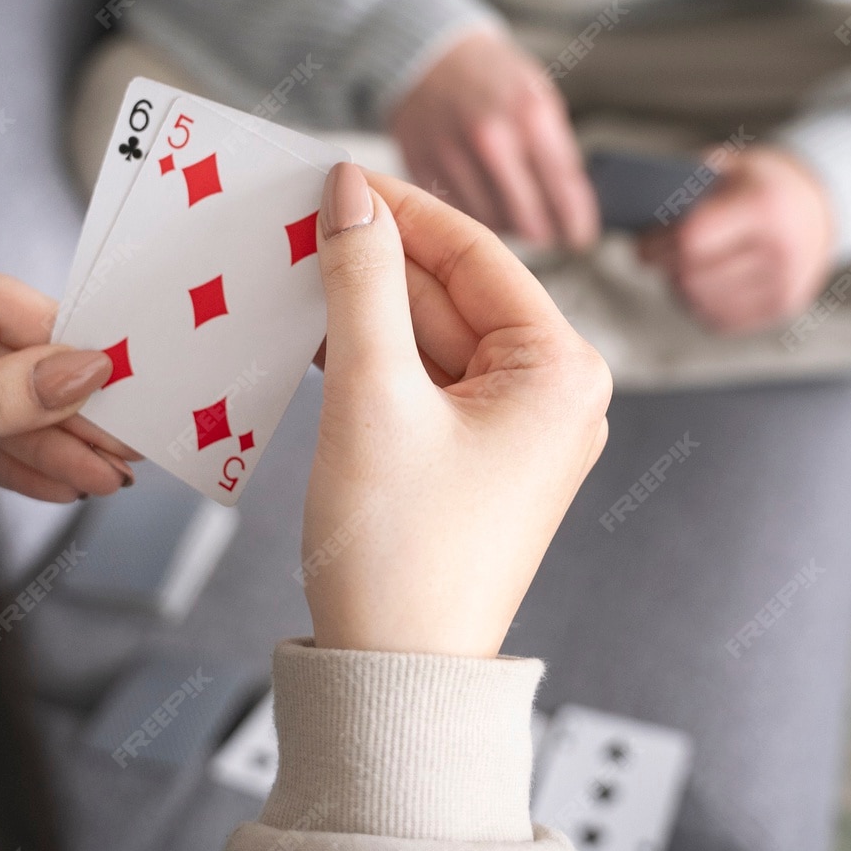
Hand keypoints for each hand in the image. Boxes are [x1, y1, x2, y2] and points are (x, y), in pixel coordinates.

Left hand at [0, 264, 141, 502]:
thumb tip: (80, 372)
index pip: (11, 307)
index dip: (74, 342)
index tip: (124, 375)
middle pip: (16, 368)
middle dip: (74, 412)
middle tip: (126, 441)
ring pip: (2, 416)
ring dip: (58, 452)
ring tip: (104, 478)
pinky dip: (18, 470)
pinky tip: (61, 486)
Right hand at [303, 162, 611, 656]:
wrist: (395, 677)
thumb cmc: (400, 553)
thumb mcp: (372, 397)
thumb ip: (362, 282)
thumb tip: (351, 192)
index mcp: (561, 370)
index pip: (475, 252)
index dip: (398, 207)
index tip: (331, 174)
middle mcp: (555, 393)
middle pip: (451, 291)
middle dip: (373, 259)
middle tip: (293, 218)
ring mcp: (518, 429)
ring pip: (430, 334)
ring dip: (363, 307)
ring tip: (289, 271)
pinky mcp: (476, 457)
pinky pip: (423, 380)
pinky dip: (370, 357)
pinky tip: (312, 335)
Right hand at [388, 30, 599, 250]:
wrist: (429, 55)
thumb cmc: (491, 77)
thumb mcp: (539, 97)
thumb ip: (557, 150)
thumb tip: (572, 208)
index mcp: (530, 114)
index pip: (563, 188)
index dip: (576, 220)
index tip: (581, 236)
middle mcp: (491, 138)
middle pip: (529, 217)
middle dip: (545, 231)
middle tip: (552, 233)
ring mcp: (453, 155)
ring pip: (493, 222)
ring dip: (508, 223)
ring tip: (515, 208)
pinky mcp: (422, 169)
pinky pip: (458, 213)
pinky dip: (474, 212)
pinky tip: (483, 197)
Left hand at [636, 144, 834, 332]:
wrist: (821, 207)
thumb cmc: (761, 183)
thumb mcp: (730, 166)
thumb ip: (687, 186)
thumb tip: (638, 217)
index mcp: (765, 208)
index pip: (692, 241)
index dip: (659, 243)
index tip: (642, 243)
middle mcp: (780, 252)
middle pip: (692, 277)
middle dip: (664, 266)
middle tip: (650, 256)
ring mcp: (784, 285)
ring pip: (702, 302)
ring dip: (678, 287)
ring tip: (674, 267)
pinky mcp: (782, 308)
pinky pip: (720, 319)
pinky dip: (700, 304)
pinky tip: (698, 284)